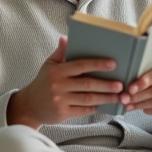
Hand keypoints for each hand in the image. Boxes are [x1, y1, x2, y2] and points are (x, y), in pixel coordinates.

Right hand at [7, 37, 122, 127]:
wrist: (30, 105)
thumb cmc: (43, 82)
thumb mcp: (49, 65)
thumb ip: (60, 53)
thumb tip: (66, 38)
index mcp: (57, 71)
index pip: (80, 65)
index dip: (97, 64)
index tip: (113, 64)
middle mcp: (58, 85)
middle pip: (87, 84)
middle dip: (106, 85)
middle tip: (121, 84)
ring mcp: (60, 100)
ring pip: (88, 99)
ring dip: (105, 98)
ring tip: (118, 96)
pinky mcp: (62, 113)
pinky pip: (83, 110)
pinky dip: (94, 108)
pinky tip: (103, 105)